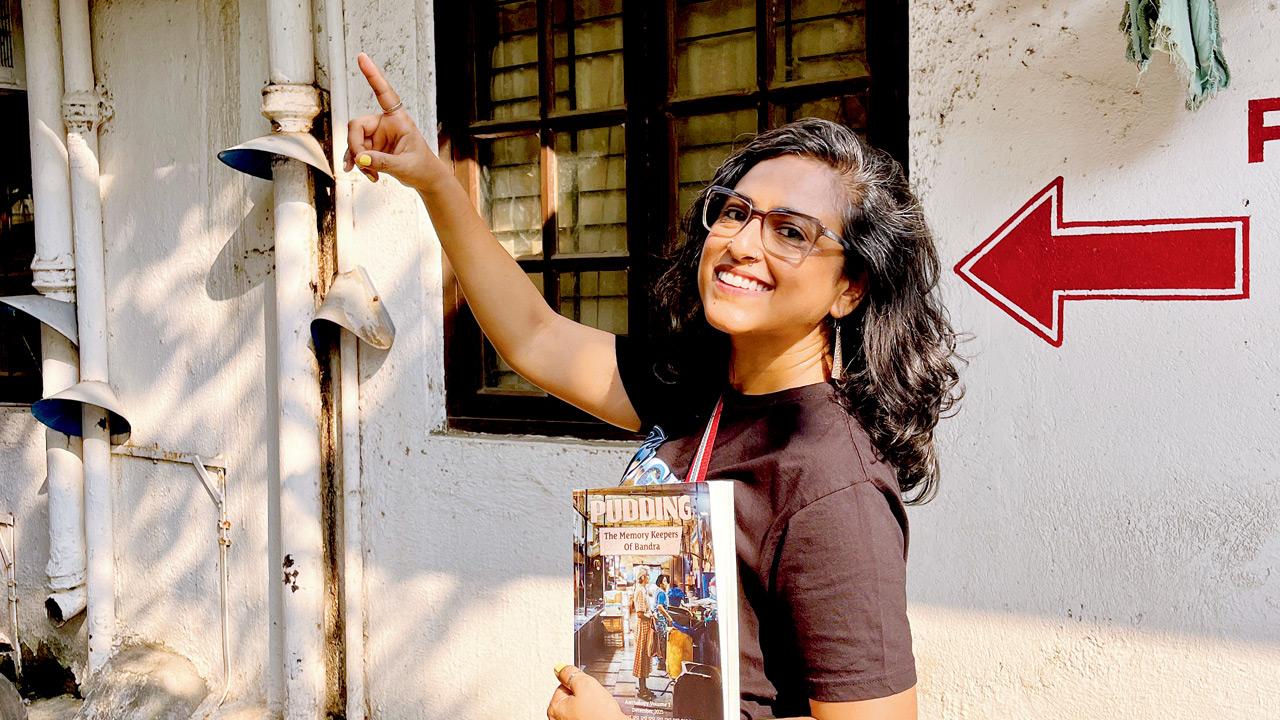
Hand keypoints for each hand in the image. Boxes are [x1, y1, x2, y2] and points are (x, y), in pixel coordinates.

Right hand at [344, 52, 442, 188]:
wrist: (425, 179)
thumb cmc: (422, 167)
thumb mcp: (404, 165)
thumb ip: (382, 162)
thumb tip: (361, 159)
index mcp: (398, 119)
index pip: (384, 93)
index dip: (373, 75)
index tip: (362, 57)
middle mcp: (385, 123)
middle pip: (356, 126)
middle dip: (355, 147)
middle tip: (361, 165)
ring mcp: (377, 135)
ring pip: (354, 141)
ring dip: (358, 160)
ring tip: (369, 175)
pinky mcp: (372, 147)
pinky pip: (357, 152)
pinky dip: (359, 164)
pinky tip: (367, 174)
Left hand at [547, 664, 626, 719]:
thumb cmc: (600, 716)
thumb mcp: (585, 685)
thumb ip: (571, 674)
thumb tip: (560, 669)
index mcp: (555, 710)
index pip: (564, 685)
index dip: (579, 684)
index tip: (588, 688)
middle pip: (571, 697)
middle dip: (584, 696)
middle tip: (595, 700)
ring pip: (581, 707)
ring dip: (590, 706)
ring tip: (600, 709)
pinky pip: (588, 715)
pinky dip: (594, 714)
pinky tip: (601, 716)